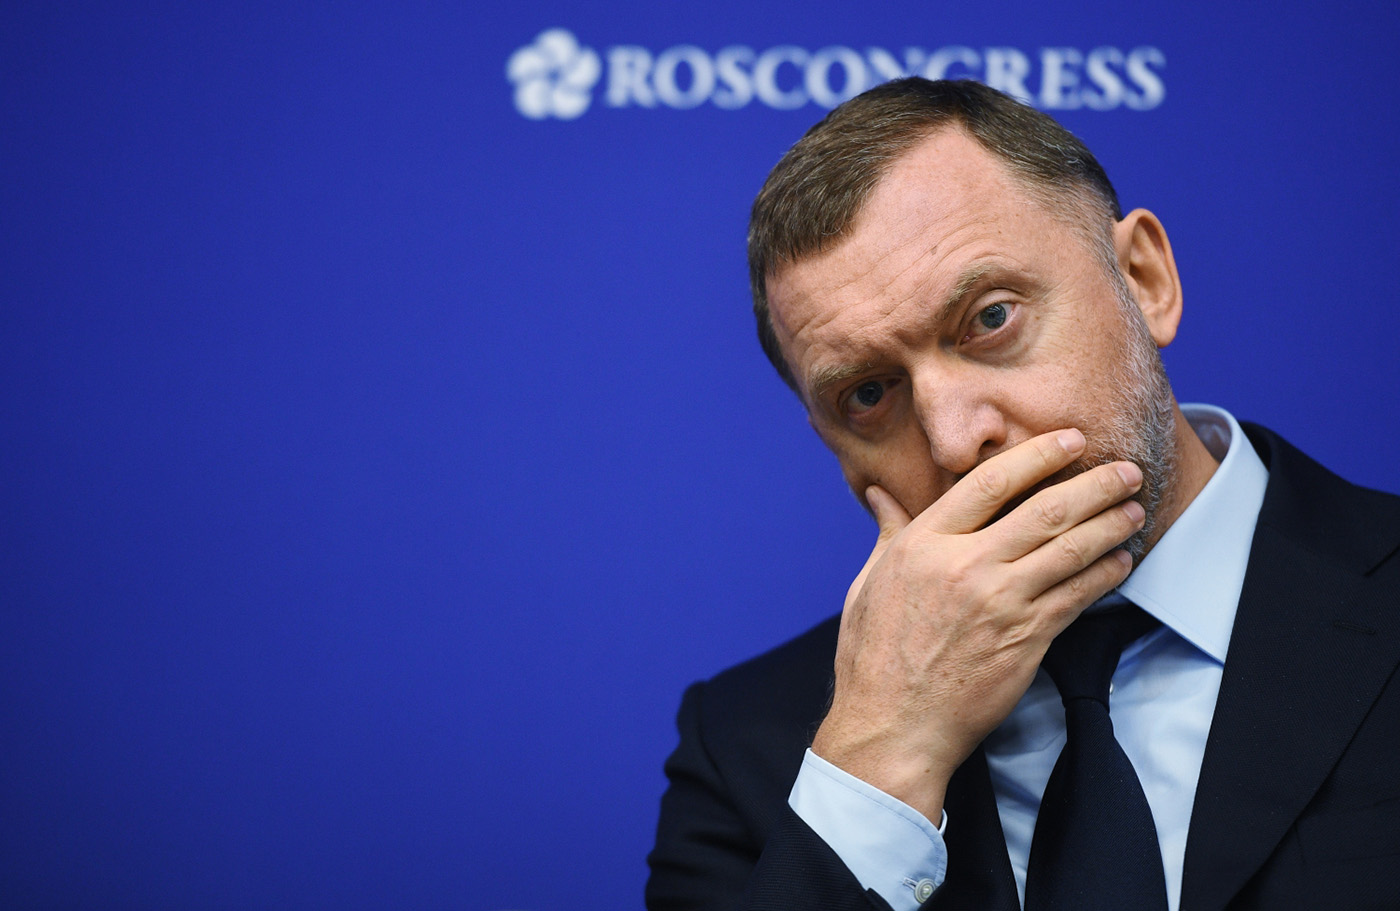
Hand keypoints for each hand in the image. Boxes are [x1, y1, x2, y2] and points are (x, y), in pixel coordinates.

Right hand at [809, 428, 1145, 820]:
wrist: (894, 726)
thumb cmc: (874, 657)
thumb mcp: (869, 584)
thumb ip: (888, 533)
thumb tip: (879, 494)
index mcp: (924, 544)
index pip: (990, 482)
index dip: (1037, 454)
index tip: (1069, 440)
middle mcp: (965, 566)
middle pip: (1045, 509)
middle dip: (1094, 484)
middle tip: (1125, 470)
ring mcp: (1000, 603)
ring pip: (1070, 550)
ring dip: (1110, 525)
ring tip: (1133, 509)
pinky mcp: (1026, 640)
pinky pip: (1078, 596)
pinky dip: (1104, 574)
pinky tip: (1120, 562)